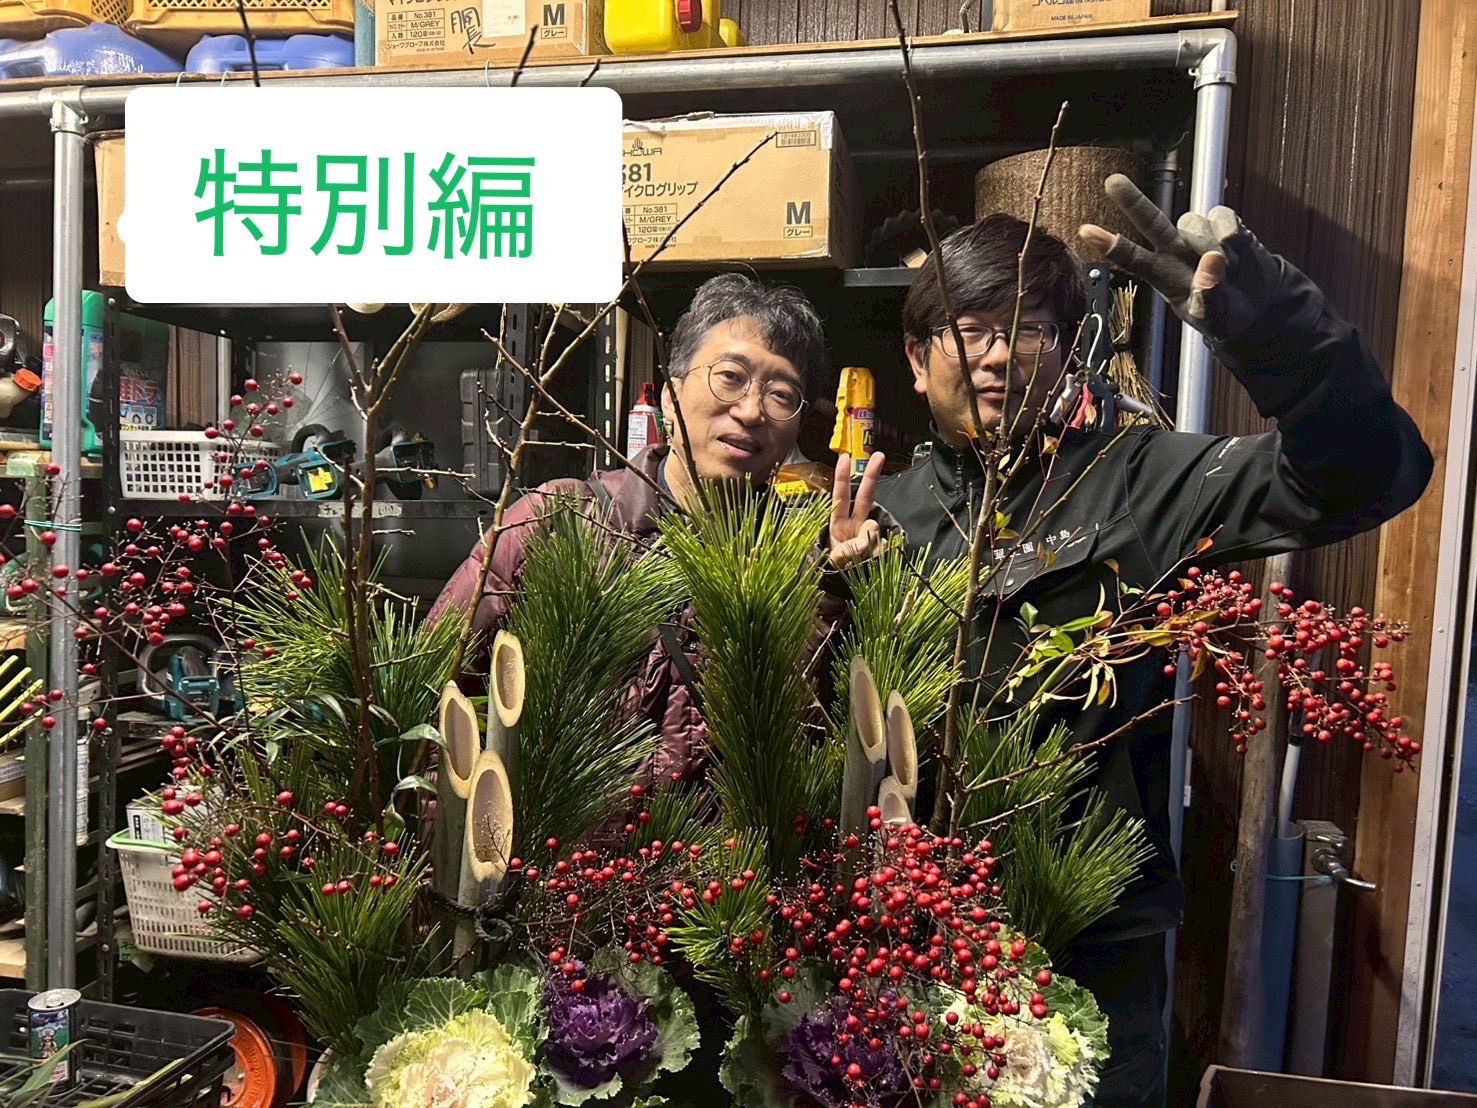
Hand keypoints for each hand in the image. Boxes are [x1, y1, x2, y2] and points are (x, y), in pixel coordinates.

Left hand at [829, 452, 886, 567]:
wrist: (846, 586)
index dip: (842, 478)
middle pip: (864, 495)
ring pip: (874, 525)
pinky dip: (877, 555)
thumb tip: (866, 539)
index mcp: (838, 523)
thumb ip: (846, 551)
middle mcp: (854, 524)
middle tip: (879, 455)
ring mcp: (869, 534)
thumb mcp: (833, 559)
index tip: (845, 458)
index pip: (840, 496)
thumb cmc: (835, 568)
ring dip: (866, 541)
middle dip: (871, 475)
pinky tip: (869, 561)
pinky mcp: (881, 546)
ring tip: (857, 557)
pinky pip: (883, 547)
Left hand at [1079, 174, 1282, 341]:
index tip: (1085, 231)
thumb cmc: (1227, 314)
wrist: (1259, 308)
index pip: (1133, 259)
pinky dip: (1231, 235)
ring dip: (1208, 244)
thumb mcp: (1214, 317)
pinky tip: (1237, 253)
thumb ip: (1210, 294)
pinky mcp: (1224, 223)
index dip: (1111, 245)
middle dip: (1132, 200)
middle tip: (1111, 182)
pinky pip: (1221, 216)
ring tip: (1226, 268)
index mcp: (1163, 275)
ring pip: (1193, 222)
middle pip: (1150, 221)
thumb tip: (1211, 261)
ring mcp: (1198, 234)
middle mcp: (1174, 249)